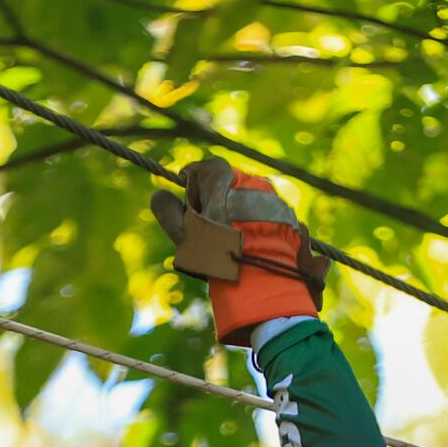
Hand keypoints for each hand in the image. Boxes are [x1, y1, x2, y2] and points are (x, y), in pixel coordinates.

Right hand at [149, 158, 330, 343]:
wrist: (262, 276)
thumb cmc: (216, 251)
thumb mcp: (182, 231)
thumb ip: (165, 208)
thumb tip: (159, 195)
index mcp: (223, 176)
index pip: (200, 170)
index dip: (192, 192)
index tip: (192, 213)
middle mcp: (250, 179)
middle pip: (226, 186)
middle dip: (216, 205)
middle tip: (213, 233)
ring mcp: (272, 196)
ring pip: (247, 201)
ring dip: (238, 216)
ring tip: (234, 245)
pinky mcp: (288, 215)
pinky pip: (266, 215)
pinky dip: (257, 226)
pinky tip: (252, 248)